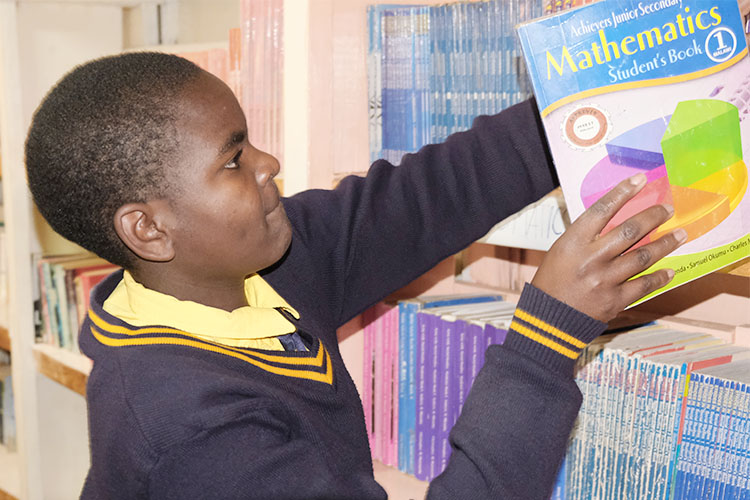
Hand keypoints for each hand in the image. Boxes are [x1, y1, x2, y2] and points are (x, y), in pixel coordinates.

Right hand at [531, 173, 686, 321]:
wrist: (549, 320)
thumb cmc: (552, 282)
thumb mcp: (560, 252)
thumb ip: (585, 237)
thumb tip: (614, 219)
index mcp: (573, 242)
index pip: (602, 210)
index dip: (623, 192)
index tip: (640, 180)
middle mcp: (590, 258)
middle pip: (630, 231)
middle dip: (653, 216)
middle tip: (668, 209)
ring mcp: (604, 280)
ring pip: (643, 256)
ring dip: (665, 244)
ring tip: (680, 235)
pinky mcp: (614, 300)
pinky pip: (644, 285)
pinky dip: (659, 277)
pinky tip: (669, 270)